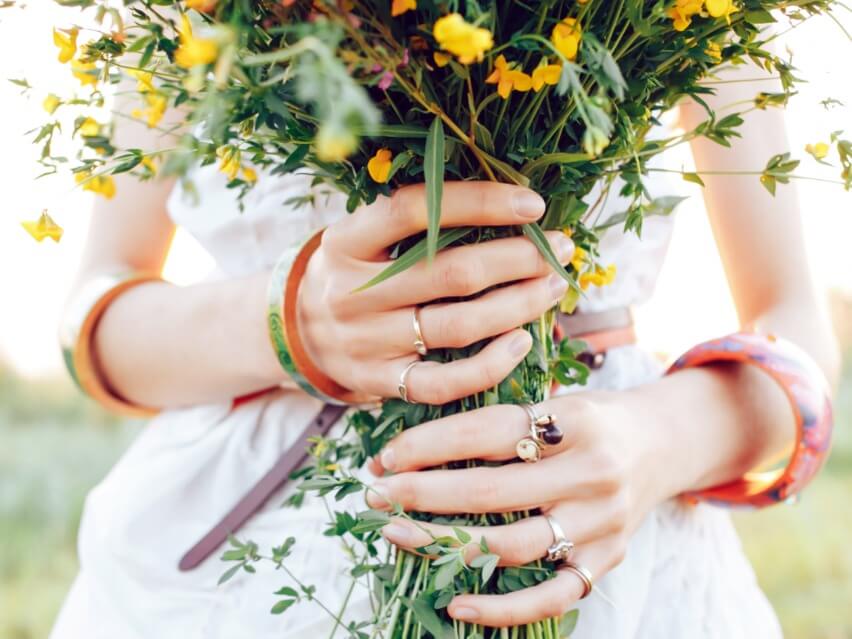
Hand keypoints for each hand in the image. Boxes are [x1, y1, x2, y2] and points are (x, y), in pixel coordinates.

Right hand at [298, 182, 573, 402]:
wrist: (297, 333)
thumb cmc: (351, 274)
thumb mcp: (362, 238)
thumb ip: (414, 224)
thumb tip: (508, 206)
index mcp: (346, 242)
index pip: (414, 210)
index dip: (479, 203)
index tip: (531, 204)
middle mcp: (351, 292)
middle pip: (450, 273)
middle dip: (518, 258)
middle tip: (558, 249)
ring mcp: (365, 343)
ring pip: (456, 326)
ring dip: (517, 305)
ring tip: (551, 287)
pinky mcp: (379, 383)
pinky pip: (443, 382)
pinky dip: (489, 365)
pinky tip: (521, 342)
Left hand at [364, 393, 677, 626]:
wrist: (663, 444)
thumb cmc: (591, 419)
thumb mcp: (556, 400)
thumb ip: (500, 421)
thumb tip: (412, 445)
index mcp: (576, 421)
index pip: (487, 433)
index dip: (429, 445)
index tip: (385, 456)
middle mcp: (592, 474)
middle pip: (492, 492)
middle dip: (421, 494)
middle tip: (375, 493)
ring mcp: (602, 524)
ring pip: (512, 546)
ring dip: (443, 543)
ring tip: (394, 531)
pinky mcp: (606, 561)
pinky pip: (552, 596)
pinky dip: (503, 607)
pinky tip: (456, 602)